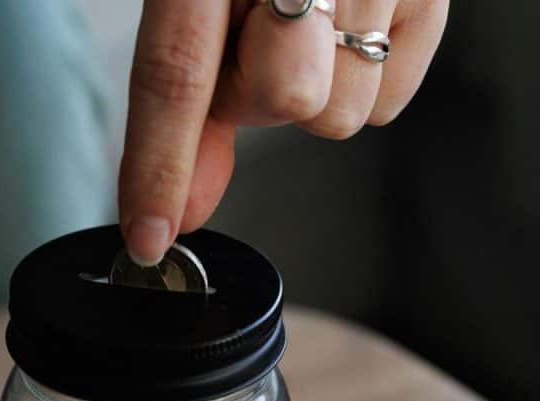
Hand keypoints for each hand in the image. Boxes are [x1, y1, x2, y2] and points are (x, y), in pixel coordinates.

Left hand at [118, 0, 447, 263]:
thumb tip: (175, 215)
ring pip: (339, 116)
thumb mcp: (202, 0)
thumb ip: (186, 109)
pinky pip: (389, 106)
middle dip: (260, 94)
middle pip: (282, 99)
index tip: (150, 238)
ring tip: (313, 24)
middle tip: (262, 37)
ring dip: (315, 92)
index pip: (178, 67)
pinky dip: (362, 86)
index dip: (161, 160)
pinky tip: (352, 29)